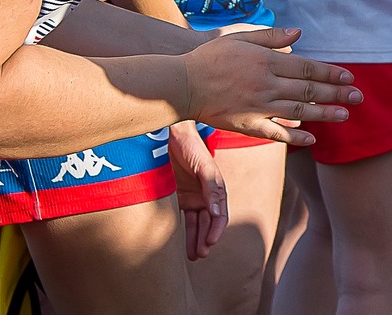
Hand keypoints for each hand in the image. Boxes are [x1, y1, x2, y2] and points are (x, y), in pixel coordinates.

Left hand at [168, 123, 227, 260]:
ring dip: (195, 239)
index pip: (219, 216)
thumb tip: (216, 213)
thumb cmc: (191, 147)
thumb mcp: (204, 166)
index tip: (210, 243)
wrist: (171, 135)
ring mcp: (192, 198)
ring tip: (193, 255)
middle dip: (205, 239)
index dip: (216, 230)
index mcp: (216, 189)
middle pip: (208, 223)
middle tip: (200, 253)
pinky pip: (182, 218)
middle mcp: (206, 196)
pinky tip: (180, 244)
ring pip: (196, 224)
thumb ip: (211, 188)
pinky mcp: (178, 198)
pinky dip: (182, 231)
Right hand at [180, 27, 360, 147]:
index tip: (348, 77)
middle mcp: (266, 85)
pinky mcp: (247, 125)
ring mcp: (257, 107)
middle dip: (336, 94)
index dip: (330, 73)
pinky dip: (296, 137)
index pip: (307, 68)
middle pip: (308, 91)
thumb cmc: (210, 57)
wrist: (182, 83)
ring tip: (344, 116)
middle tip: (358, 98)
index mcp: (266, 62)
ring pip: (298, 113)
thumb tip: (299, 34)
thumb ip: (271, 37)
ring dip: (324, 115)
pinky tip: (312, 140)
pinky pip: (276, 132)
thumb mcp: (240, 38)